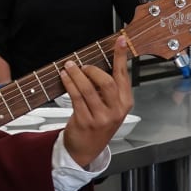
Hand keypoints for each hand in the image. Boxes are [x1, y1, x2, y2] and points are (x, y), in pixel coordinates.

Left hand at [60, 36, 132, 166]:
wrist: (86, 149)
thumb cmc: (98, 125)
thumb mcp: (110, 107)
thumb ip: (108, 89)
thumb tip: (97, 64)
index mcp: (125, 103)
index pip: (123, 75)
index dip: (120, 57)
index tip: (120, 41)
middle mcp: (116, 110)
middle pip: (107, 82)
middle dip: (92, 69)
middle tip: (82, 65)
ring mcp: (101, 117)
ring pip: (88, 89)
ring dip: (76, 74)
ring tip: (69, 67)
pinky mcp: (85, 120)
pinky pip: (76, 97)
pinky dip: (69, 83)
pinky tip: (64, 77)